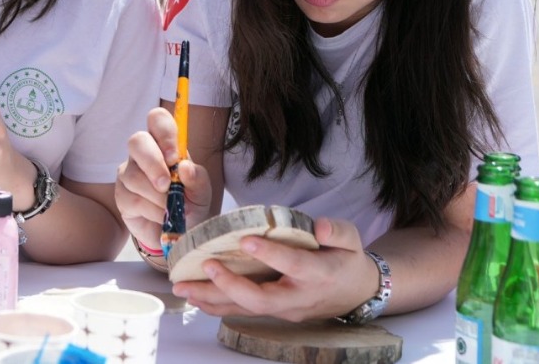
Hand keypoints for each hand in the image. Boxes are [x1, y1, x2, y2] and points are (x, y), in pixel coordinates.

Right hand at [115, 107, 211, 252]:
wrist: (178, 234)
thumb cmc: (190, 205)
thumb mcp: (202, 193)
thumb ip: (198, 179)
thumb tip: (185, 168)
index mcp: (165, 144)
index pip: (157, 120)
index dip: (164, 132)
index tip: (174, 157)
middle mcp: (143, 154)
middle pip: (137, 141)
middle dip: (153, 163)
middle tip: (167, 185)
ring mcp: (128, 173)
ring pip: (134, 175)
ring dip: (157, 196)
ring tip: (170, 208)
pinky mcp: (121, 195)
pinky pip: (132, 198)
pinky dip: (152, 211)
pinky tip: (161, 216)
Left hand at [171, 218, 376, 321]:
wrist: (354, 293)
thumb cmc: (347, 260)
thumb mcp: (352, 240)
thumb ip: (338, 231)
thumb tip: (320, 226)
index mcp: (318, 274)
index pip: (293, 265)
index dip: (270, 254)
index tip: (245, 240)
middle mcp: (298, 297)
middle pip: (262, 299)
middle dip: (231, 285)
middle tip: (207, 266)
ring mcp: (284, 309)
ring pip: (245, 309)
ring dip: (212, 299)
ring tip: (184, 287)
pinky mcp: (273, 312)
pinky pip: (241, 311)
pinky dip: (215, 305)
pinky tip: (193, 297)